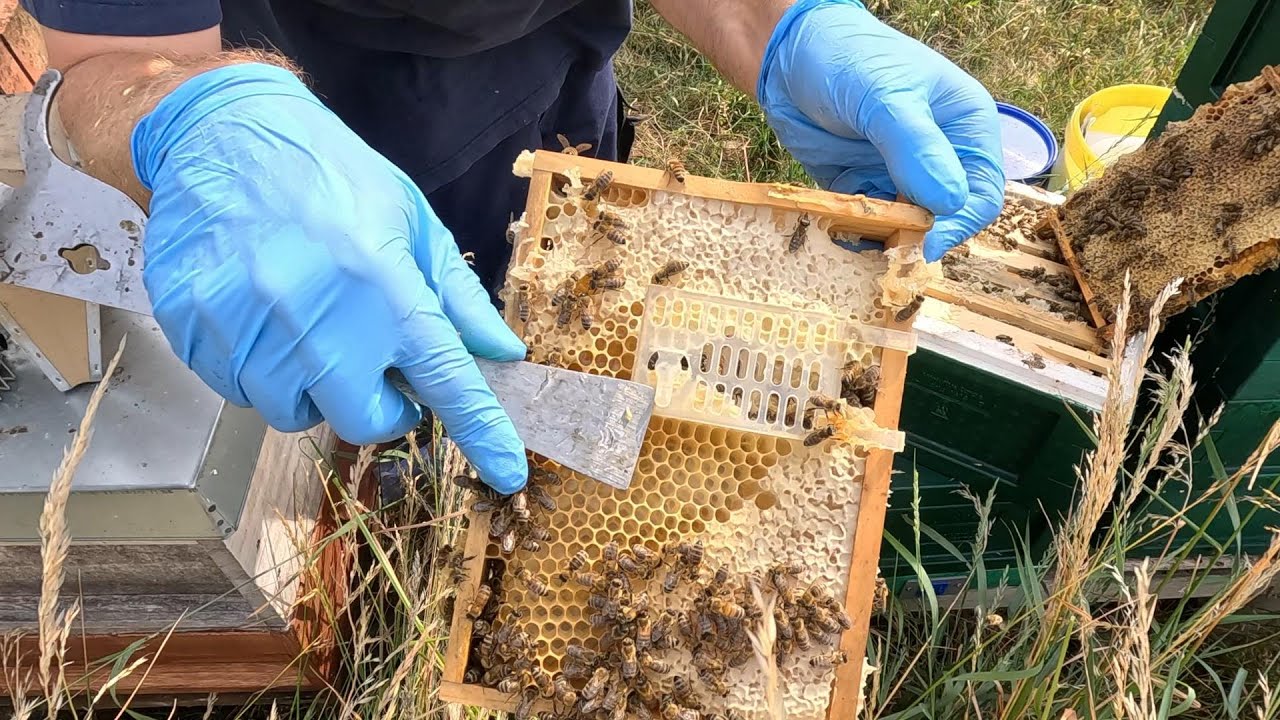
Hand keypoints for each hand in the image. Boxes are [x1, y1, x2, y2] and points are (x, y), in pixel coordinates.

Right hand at [132, 63, 528, 492]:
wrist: (225, 133)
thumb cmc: (332, 175)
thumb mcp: (410, 220)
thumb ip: (457, 297)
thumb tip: (503, 354)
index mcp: (381, 283)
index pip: (445, 379)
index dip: (482, 431)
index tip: (508, 471)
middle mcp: (315, 313)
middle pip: (362, 422)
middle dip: (380, 408)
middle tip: (377, 367)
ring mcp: (247, 324)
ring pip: (293, 412)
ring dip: (314, 388)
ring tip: (311, 329)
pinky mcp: (195, 327)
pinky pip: (237, 390)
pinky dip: (259, 370)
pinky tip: (263, 319)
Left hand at [758, 0, 1004, 260]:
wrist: (789, 55)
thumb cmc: (850, 59)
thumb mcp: (885, 98)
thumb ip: (916, 146)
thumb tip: (950, 202)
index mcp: (965, 127)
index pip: (980, 190)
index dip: (960, 222)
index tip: (929, 244)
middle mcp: (939, 156)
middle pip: (944, 216)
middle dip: (920, 235)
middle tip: (890, 250)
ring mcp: (899, 174)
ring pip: (905, 225)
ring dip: (885, 238)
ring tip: (859, 238)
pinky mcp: (862, 186)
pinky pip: (867, 222)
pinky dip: (856, 232)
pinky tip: (839, 232)